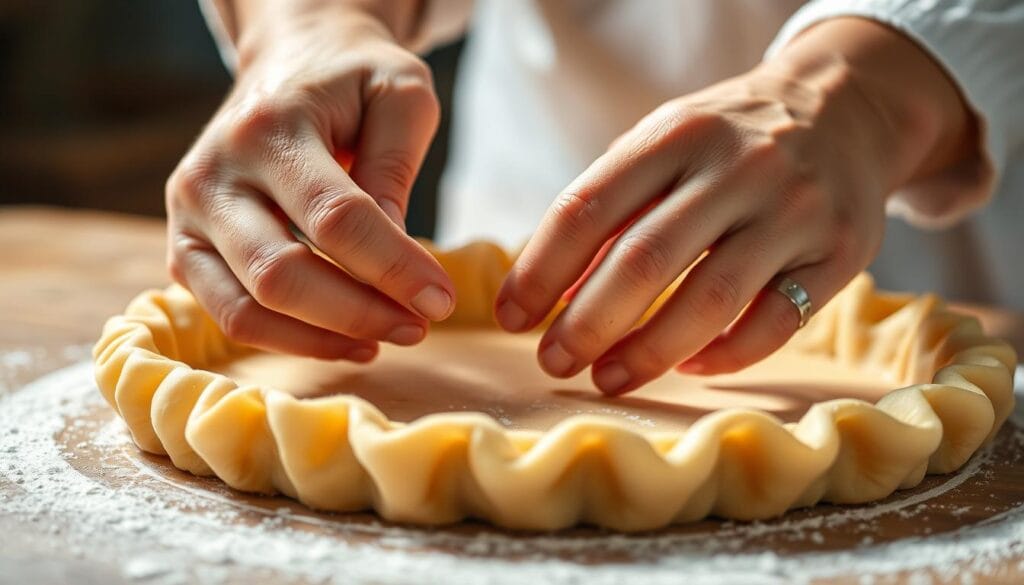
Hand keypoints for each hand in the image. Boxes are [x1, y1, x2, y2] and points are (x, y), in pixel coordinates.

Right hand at [166, 7, 454, 359]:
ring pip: (247, 310)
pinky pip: (232, 317)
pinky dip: (291, 341)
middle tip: (421, 327)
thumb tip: (396, 253)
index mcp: (267, 128)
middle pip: (281, 275)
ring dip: (324, 340)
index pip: (334, 218)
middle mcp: (212, 175)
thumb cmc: (352, 78)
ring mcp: (189, 217)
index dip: (393, 268)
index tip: (442, 299)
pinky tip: (348, 340)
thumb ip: (396, 165)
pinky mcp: (186, 249)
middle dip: (360, 313)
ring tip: (388, 339)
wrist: (290, 59)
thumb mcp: (398, 91)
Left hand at [494, 18, 974, 394]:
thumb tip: (549, 292)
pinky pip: (776, 321)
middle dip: (586, 323)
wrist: (845, 109)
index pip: (588, 208)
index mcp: (676, 134)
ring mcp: (794, 210)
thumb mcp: (666, 142)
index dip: (539, 270)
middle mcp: (738, 167)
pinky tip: (689, 366)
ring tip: (608, 379)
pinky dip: (725, 355)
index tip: (511, 315)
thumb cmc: (729, 141)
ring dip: (648, 351)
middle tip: (553, 362)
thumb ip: (614, 206)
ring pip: (710, 299)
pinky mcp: (842, 250)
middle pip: (644, 261)